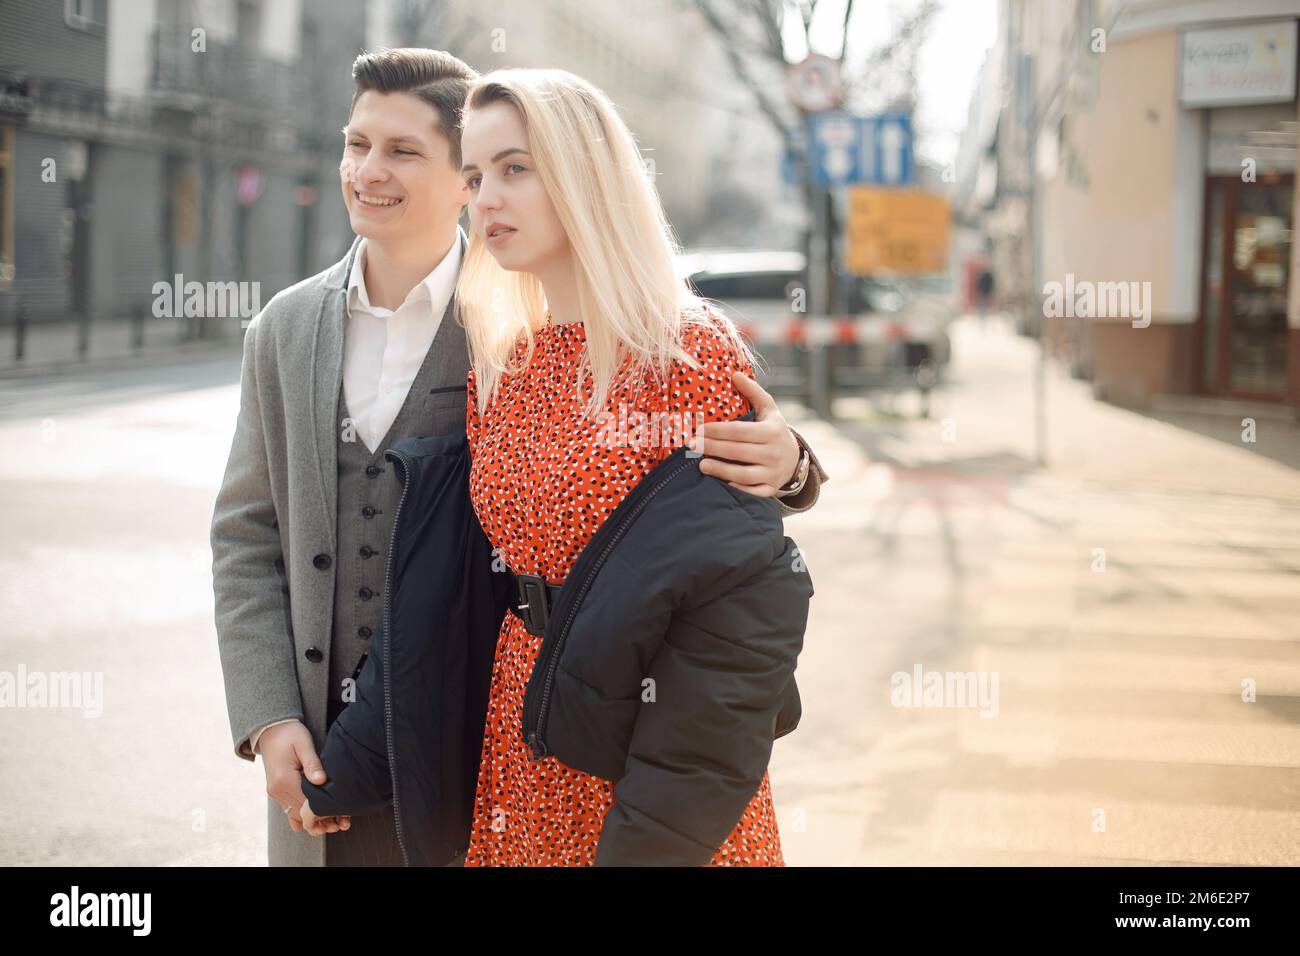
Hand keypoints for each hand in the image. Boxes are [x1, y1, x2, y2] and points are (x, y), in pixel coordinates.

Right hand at [260, 720, 348, 833]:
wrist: (271, 729)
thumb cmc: (290, 734)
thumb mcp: (303, 744)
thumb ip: (312, 763)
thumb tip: (321, 780)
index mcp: (284, 780)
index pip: (307, 802)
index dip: (325, 809)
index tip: (342, 813)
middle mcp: (277, 790)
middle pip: (301, 812)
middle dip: (321, 818)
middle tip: (342, 822)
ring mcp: (275, 792)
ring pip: (295, 813)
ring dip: (311, 818)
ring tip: (333, 822)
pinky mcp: (276, 790)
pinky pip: (288, 809)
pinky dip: (300, 815)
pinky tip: (313, 823)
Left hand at [695, 371, 800, 496]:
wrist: (794, 459)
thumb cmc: (773, 430)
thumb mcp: (768, 409)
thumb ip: (753, 391)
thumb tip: (734, 374)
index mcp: (772, 431)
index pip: (739, 430)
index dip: (717, 430)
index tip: (698, 429)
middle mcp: (774, 452)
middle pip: (738, 451)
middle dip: (712, 448)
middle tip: (691, 446)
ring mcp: (773, 473)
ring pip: (743, 473)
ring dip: (720, 470)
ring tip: (701, 465)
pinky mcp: (770, 488)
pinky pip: (752, 491)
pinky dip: (736, 487)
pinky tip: (720, 482)